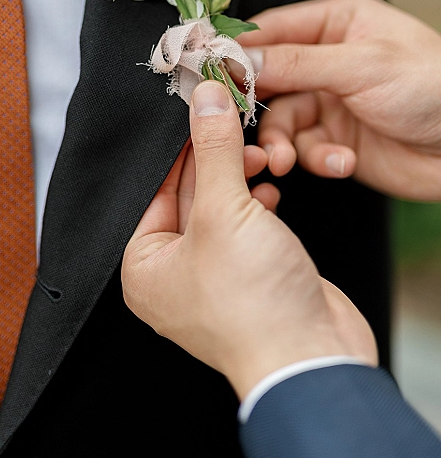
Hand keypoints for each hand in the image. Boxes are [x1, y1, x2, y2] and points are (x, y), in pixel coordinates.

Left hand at [122, 81, 376, 400]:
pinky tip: (268, 189)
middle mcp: (172, 273)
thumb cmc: (253, 304)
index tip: (199, 106)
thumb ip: (214, 150)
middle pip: (187, 194)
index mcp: (144, 265)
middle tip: (233, 121)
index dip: (181, 145)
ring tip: (258, 157)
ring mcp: (213, 276)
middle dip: (214, 159)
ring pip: (219, 208)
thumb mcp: (225, 211)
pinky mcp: (249, 276)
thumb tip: (205, 97)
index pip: (155, 187)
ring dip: (238, 178)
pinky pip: (243, 227)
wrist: (313, 360)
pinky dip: (255, 204)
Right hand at [236, 0, 440, 199]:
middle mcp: (327, 59)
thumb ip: (296, 63)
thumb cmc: (433, 86)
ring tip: (287, 159)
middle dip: (255, 107)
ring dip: (282, 142)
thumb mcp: (361, 66)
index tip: (205, 71)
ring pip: (281, 120)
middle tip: (237, 128)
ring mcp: (331, 101)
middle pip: (267, 79)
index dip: (236, 51)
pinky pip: (306, 149)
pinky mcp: (337, 139)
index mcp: (335, 23)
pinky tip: (341, 163)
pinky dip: (317, 159)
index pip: (270, 30)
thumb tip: (240, 59)